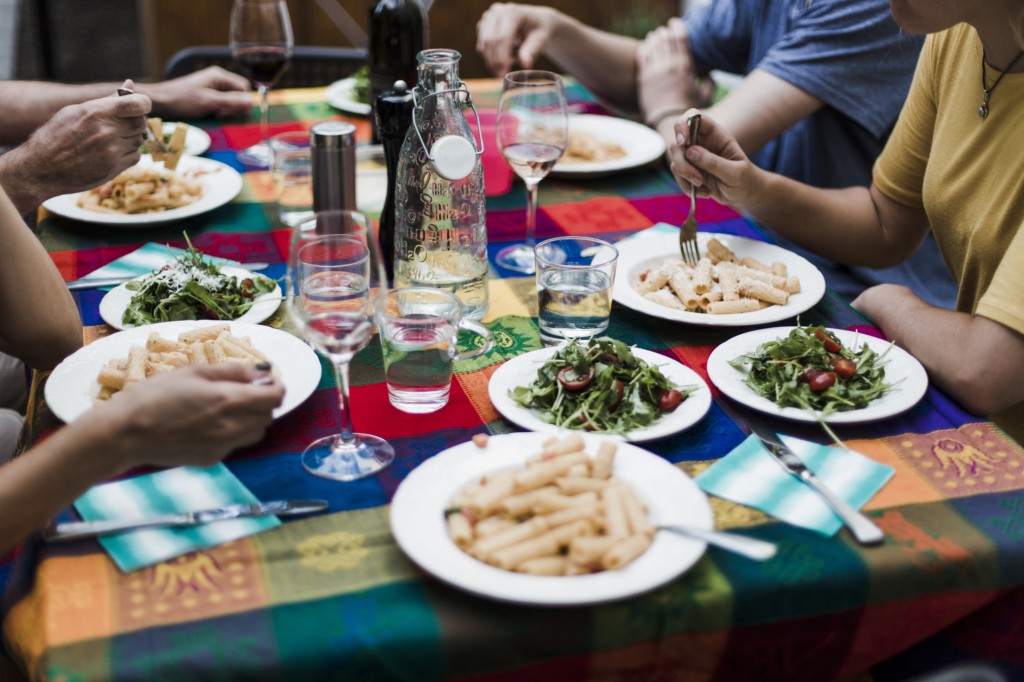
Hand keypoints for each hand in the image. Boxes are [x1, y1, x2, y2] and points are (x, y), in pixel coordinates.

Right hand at [0, 85, 148, 211]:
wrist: (42, 168)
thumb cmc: (56, 136)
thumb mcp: (76, 111)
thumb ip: (107, 100)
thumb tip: (130, 84)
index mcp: (96, 112)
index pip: (138, 104)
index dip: (143, 103)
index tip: (140, 106)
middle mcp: (106, 131)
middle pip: (141, 123)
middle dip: (135, 121)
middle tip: (121, 124)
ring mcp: (112, 151)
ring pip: (139, 140)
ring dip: (130, 138)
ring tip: (110, 139)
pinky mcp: (114, 168)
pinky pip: (135, 156)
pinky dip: (128, 153)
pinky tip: (111, 152)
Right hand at [95, 363, 284, 469]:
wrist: (126, 434)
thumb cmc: (154, 396)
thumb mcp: (194, 372)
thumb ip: (233, 372)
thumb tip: (262, 371)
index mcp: (231, 400)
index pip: (276, 396)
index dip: (275, 385)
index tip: (266, 379)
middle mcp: (234, 426)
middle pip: (269, 415)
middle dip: (263, 401)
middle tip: (245, 389)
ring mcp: (224, 446)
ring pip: (256, 432)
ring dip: (252, 418)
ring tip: (229, 407)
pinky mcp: (212, 459)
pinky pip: (235, 444)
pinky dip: (233, 432)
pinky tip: (210, 424)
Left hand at [142, 66, 252, 118]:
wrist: (162, 100)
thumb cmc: (184, 99)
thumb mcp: (210, 102)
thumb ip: (232, 101)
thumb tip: (251, 101)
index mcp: (220, 75)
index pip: (243, 87)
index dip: (244, 101)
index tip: (237, 113)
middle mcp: (217, 78)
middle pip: (237, 93)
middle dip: (233, 106)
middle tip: (220, 113)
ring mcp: (211, 85)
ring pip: (229, 99)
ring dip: (225, 109)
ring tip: (213, 113)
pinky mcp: (207, 92)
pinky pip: (220, 101)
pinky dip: (218, 109)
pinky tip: (210, 113)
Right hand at [477, 3, 560, 75]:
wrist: (536, 21)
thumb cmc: (539, 30)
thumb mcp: (540, 40)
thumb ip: (532, 51)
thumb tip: (525, 65)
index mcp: (512, 13)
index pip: (502, 38)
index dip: (501, 58)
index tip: (503, 74)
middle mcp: (497, 12)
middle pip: (490, 41)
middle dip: (494, 62)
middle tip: (500, 77)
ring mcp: (489, 17)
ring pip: (483, 45)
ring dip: (491, 61)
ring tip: (507, 67)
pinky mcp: (484, 25)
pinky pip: (482, 46)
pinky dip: (489, 57)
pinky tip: (504, 58)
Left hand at [636, 18, 711, 126]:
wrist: (667, 122)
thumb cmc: (687, 111)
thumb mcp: (705, 97)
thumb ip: (709, 83)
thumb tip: (709, 75)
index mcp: (686, 66)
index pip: (681, 37)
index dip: (677, 26)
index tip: (674, 23)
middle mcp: (671, 65)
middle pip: (665, 37)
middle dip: (664, 32)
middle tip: (663, 33)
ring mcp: (656, 70)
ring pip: (653, 43)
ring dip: (654, 38)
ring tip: (654, 38)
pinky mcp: (644, 77)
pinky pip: (642, 54)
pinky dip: (644, 47)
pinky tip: (646, 48)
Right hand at [668, 108, 761, 208]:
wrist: (743, 194)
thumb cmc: (745, 179)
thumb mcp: (735, 172)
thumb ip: (714, 162)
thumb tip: (690, 152)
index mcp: (716, 134)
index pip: (694, 117)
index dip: (683, 124)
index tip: (683, 142)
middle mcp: (702, 142)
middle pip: (678, 141)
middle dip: (682, 161)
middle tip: (697, 178)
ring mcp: (693, 156)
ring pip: (675, 159)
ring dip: (685, 176)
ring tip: (704, 188)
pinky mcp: (688, 170)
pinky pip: (677, 175)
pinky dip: (687, 187)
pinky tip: (705, 192)